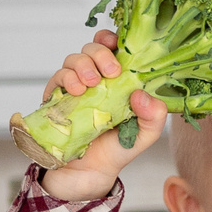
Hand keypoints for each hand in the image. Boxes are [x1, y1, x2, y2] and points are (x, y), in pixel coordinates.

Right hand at [32, 29, 166, 202]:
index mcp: (119, 80)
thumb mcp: (145, 134)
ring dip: (83, 65)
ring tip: (91, 84)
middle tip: (112, 72)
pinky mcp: (56, 97)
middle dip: (101, 53)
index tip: (118, 43)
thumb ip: (154, 116)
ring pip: (74, 58)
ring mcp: (75, 86)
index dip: (114, 39)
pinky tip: (77, 90)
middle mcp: (96, 79)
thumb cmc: (118, 149)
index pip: (115, 48)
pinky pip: (58, 76)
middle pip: (93, 48)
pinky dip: (67, 78)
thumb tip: (142, 94)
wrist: (90, 172)